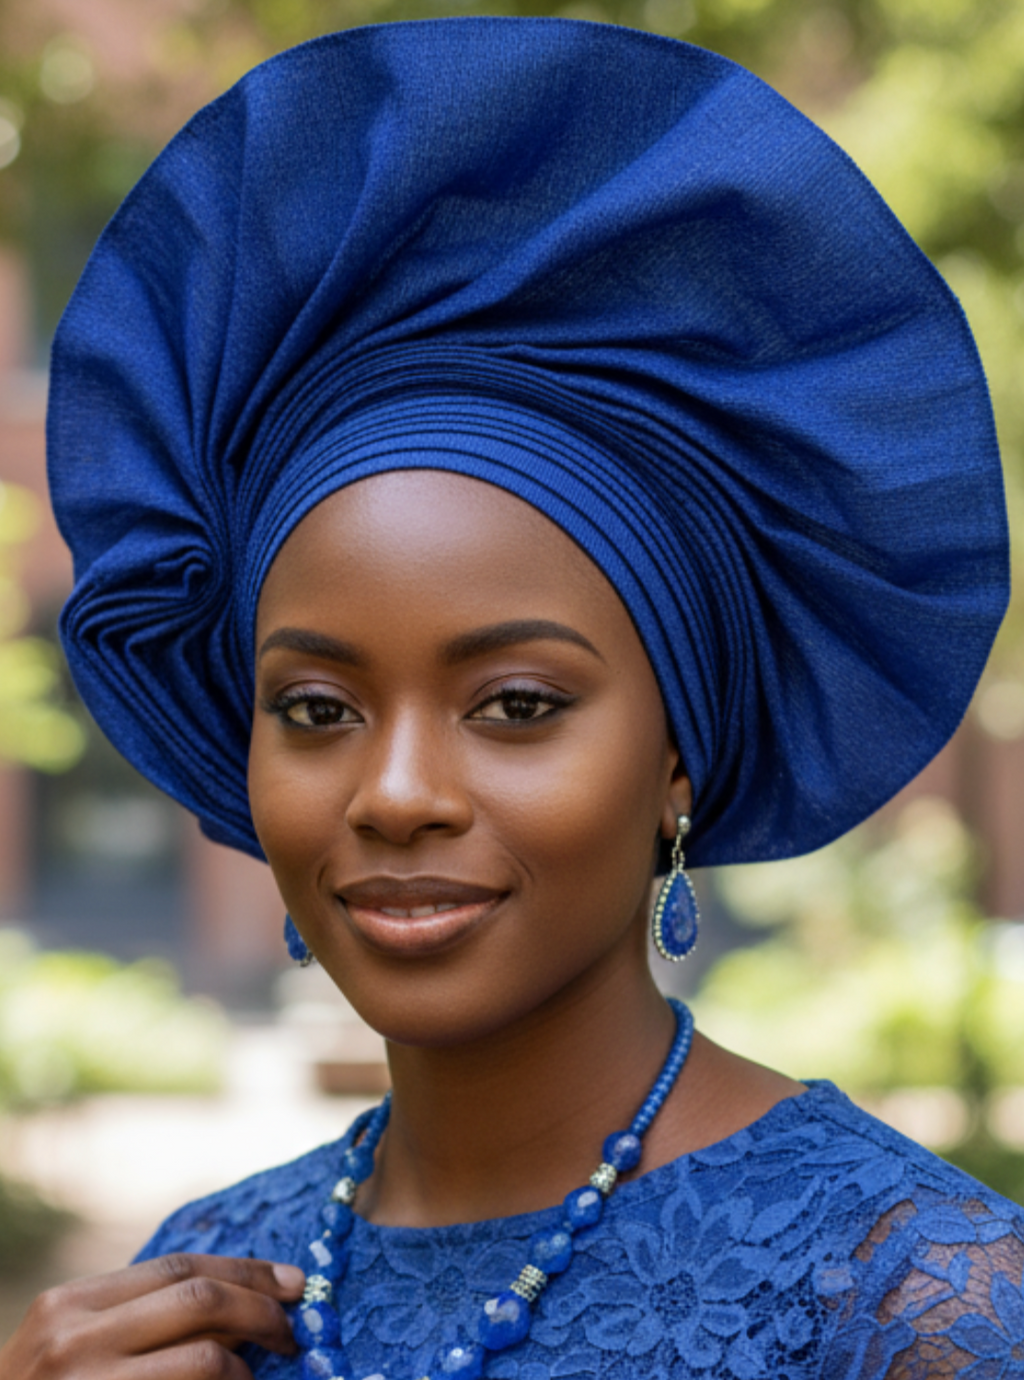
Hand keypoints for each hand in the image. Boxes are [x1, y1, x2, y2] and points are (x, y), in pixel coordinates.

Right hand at [0, 1253, 305, 1378]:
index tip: (290, 1281)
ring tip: (255, 1374)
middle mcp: (76, 1340)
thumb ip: (132, 1316)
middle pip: (199, 1300)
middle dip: (261, 1308)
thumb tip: (234, 1300)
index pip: (178, 1268)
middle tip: (291, 1329)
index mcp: (69, 1304)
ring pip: (206, 1358)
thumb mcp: (68, 1345)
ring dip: (247, 1365)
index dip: (244, 1271)